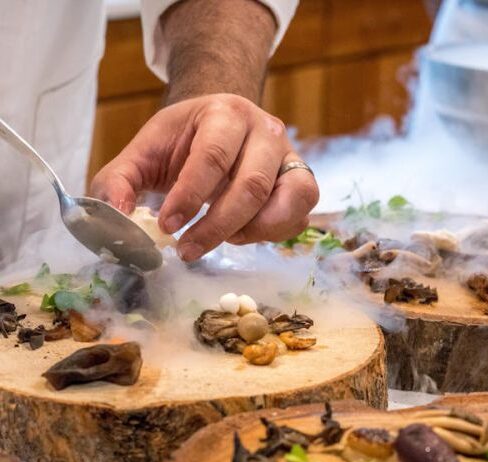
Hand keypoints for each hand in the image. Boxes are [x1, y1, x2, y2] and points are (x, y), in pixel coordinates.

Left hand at [91, 94, 318, 260]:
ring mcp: (290, 156)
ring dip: (250, 232)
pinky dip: (272, 233)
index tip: (166, 227)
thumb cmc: (183, 141)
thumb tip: (116, 219)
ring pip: (287, 202)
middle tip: (187, 250)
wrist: (221, 126)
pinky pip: (299, 215)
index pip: (212, 157)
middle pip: (251, 185)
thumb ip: (120, 181)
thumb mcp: (144, 152)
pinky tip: (242, 233)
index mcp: (225, 114)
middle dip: (216, 227)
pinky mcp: (301, 181)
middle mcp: (265, 131)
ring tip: (221, 239)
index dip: (189, 197)